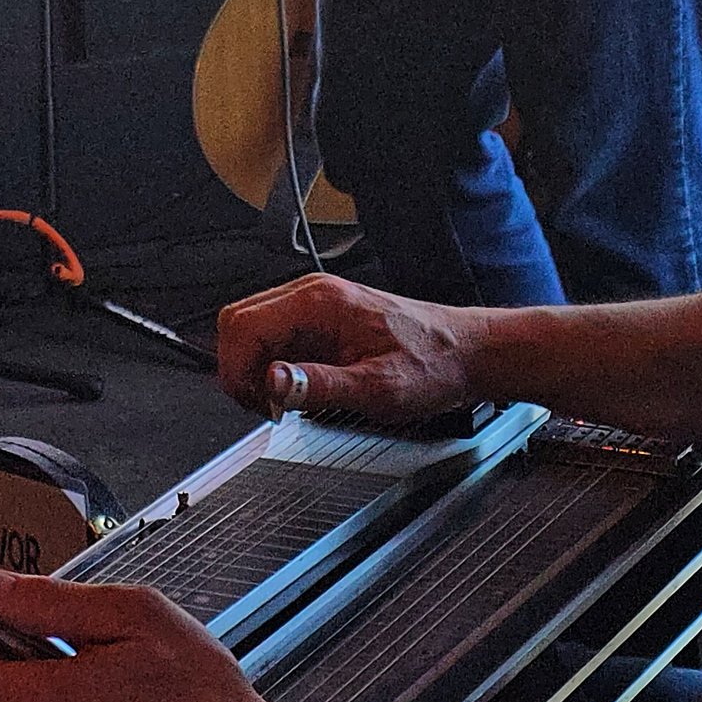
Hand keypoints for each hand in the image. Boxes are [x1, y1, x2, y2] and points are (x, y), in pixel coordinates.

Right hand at [217, 273, 480, 424]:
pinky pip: (274, 337)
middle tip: (265, 407)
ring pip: (251, 329)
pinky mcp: (320, 321)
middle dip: (239, 369)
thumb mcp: (377, 388)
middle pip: (237, 321)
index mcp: (320, 303)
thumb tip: (271, 382)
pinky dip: (270, 367)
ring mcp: (314, 306)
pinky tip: (295, 390)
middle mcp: (312, 295)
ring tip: (282, 402)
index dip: (238, 371)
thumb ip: (318, 385)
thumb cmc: (431, 364)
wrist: (463, 352)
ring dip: (253, 369)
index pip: (243, 325)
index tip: (257, 405)